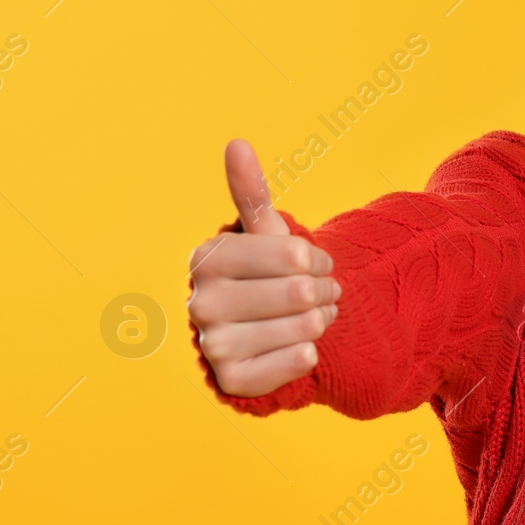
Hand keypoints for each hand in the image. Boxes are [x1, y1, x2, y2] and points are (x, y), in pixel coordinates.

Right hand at [186, 139, 340, 396]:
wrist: (264, 333)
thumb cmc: (268, 275)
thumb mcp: (264, 233)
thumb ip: (251, 192)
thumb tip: (236, 143)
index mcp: (208, 259)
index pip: (295, 254)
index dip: (317, 259)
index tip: (312, 264)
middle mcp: (200, 302)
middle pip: (301, 293)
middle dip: (324, 292)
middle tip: (318, 295)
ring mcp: (213, 344)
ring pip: (303, 328)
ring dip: (321, 321)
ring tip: (310, 318)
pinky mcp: (233, 381)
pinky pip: (296, 362)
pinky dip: (309, 353)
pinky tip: (300, 347)